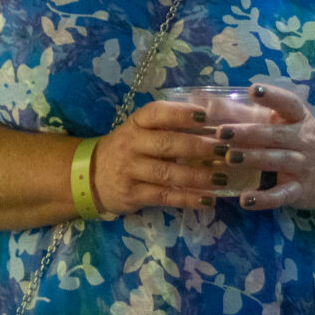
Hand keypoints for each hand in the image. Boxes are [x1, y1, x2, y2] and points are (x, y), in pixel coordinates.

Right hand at [90, 99, 231, 213]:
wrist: (91, 176)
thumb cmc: (128, 149)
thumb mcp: (140, 131)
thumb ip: (169, 126)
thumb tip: (213, 119)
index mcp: (136, 123)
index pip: (157, 113)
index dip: (181, 113)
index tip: (207, 115)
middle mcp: (131, 144)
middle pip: (166, 144)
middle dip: (198, 147)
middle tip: (224, 150)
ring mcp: (130, 170)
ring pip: (167, 173)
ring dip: (197, 176)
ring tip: (222, 178)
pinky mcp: (132, 194)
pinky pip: (164, 196)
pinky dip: (187, 199)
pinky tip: (208, 200)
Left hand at [221, 81, 314, 212]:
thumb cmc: (305, 141)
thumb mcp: (288, 124)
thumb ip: (254, 115)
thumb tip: (215, 104)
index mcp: (300, 119)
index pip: (288, 104)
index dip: (272, 96)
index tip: (253, 90)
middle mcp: (304, 140)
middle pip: (275, 135)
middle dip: (248, 133)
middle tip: (222, 132)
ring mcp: (303, 167)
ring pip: (277, 161)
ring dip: (253, 159)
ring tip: (229, 158)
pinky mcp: (300, 191)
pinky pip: (282, 195)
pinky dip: (264, 199)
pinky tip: (246, 200)